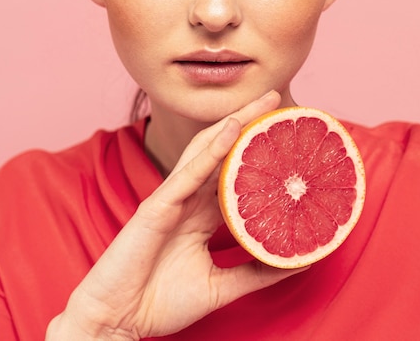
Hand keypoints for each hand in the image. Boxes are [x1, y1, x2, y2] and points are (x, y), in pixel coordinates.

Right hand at [46, 91, 308, 339]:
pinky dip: (211, 150)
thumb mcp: (221, 286)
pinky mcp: (157, 205)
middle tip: (277, 100)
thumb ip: (256, 270)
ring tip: (262, 102)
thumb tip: (300, 259)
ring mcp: (172, 197)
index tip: (287, 135)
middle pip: (223, 149)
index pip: (234, 170)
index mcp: (202, 212)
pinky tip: (232, 129)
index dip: (257, 150)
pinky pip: (188, 172)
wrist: (119, 322)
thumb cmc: (160, 301)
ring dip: (234, 122)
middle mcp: (190, 197)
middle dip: (248, 122)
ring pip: (206, 149)